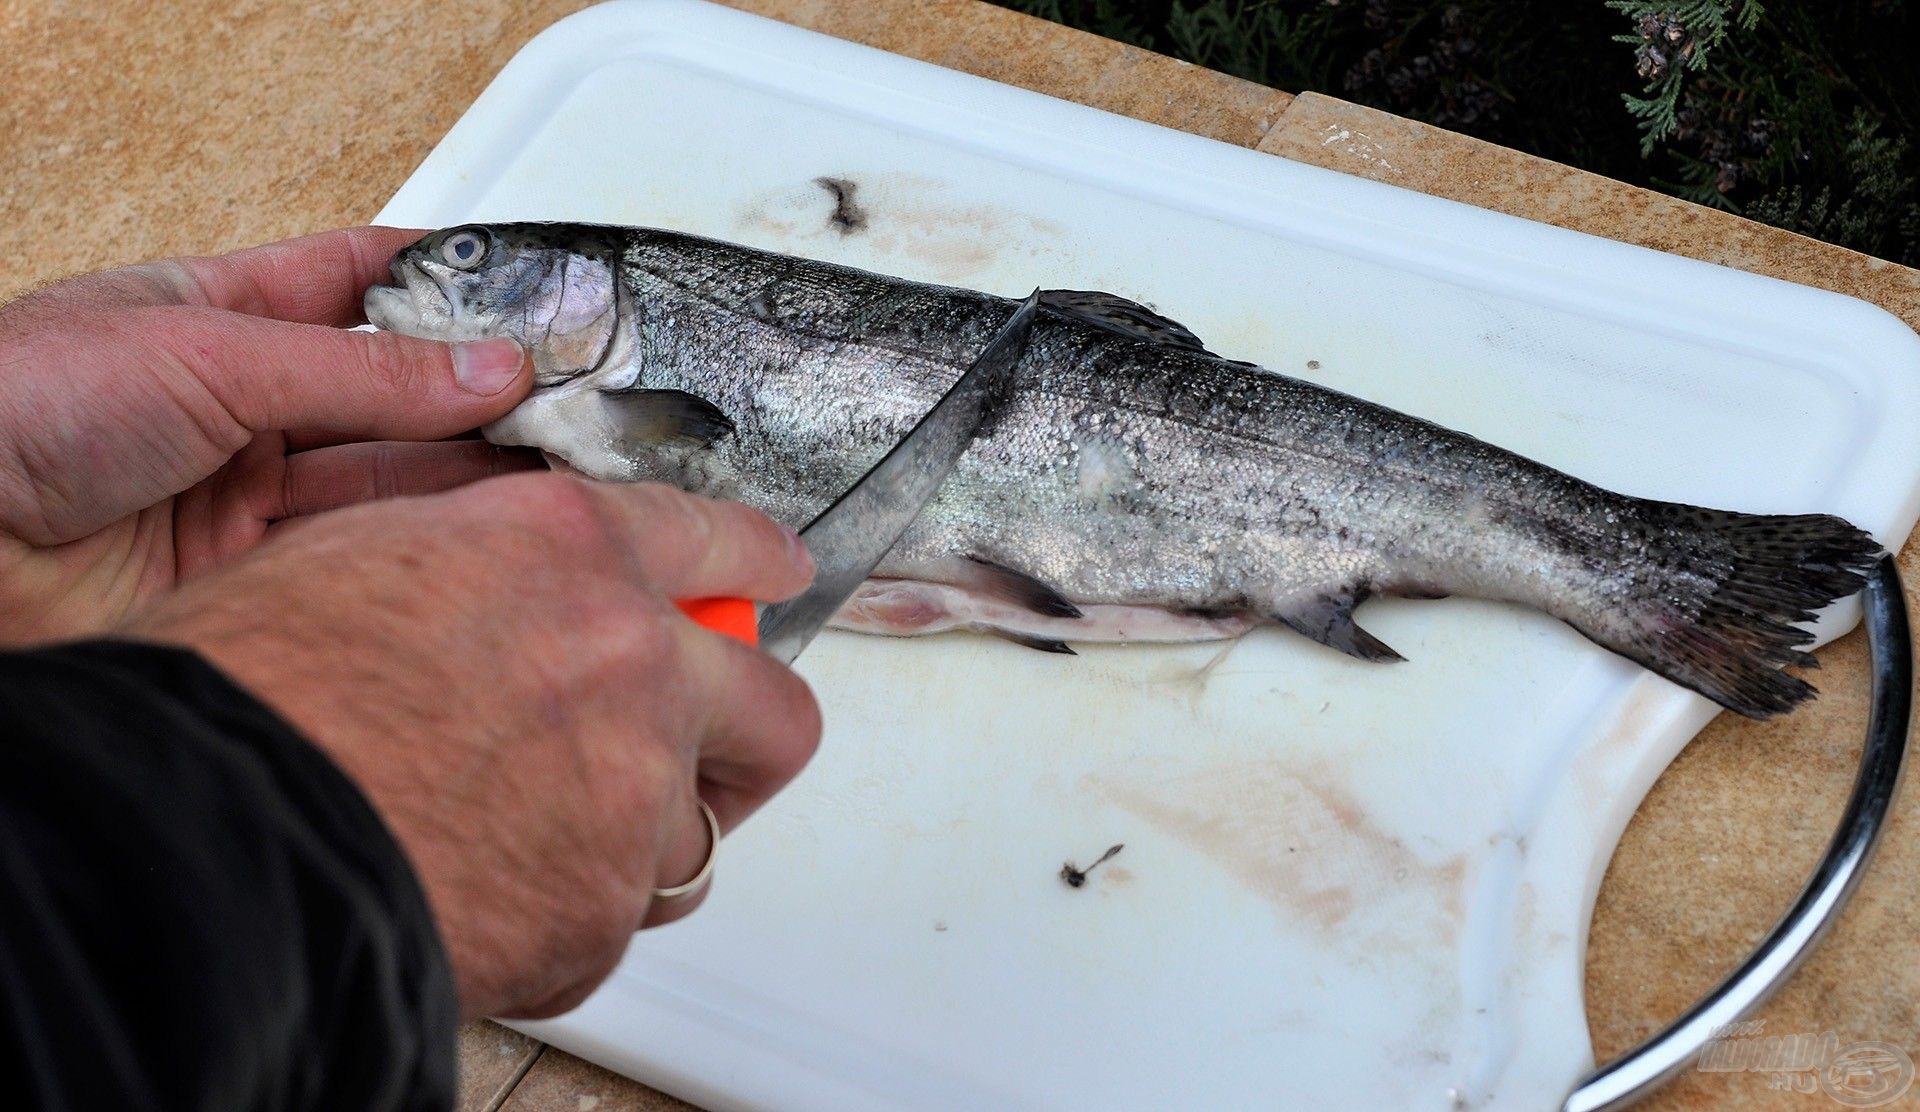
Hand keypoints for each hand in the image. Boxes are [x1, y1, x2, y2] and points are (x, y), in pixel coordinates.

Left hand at [0, 227, 537, 641]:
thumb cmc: (14, 407)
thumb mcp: (206, 353)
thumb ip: (358, 372)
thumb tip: (487, 368)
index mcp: (218, 315)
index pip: (359, 282)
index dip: (448, 282)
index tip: (534, 291)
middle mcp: (242, 406)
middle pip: (391, 391)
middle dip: (479, 389)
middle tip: (569, 392)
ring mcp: (246, 496)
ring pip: (388, 476)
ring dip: (470, 470)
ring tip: (556, 459)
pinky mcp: (253, 580)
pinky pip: (361, 554)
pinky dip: (427, 543)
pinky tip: (488, 528)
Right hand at [124, 473, 821, 1018]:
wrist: (200, 827)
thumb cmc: (242, 694)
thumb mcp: (360, 558)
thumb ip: (480, 568)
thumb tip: (509, 593)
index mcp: (563, 552)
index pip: (710, 538)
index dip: (753, 559)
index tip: (775, 573)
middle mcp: (626, 661)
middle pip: (774, 711)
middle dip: (749, 737)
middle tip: (706, 754)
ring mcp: (629, 789)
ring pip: (693, 835)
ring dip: (631, 842)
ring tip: (531, 841)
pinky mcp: (600, 908)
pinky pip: (610, 919)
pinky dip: (560, 917)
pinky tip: (481, 894)